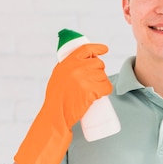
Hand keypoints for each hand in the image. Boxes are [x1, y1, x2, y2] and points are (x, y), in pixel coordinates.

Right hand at [14, 43, 111, 163]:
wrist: (55, 115)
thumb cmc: (56, 98)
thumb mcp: (58, 76)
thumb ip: (68, 67)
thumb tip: (83, 61)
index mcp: (67, 62)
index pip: (86, 49)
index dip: (97, 48)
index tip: (105, 50)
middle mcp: (76, 68)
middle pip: (98, 64)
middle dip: (99, 72)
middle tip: (93, 83)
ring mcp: (84, 79)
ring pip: (103, 76)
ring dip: (102, 83)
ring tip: (93, 91)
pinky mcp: (91, 91)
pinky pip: (106, 87)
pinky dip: (106, 91)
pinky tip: (101, 95)